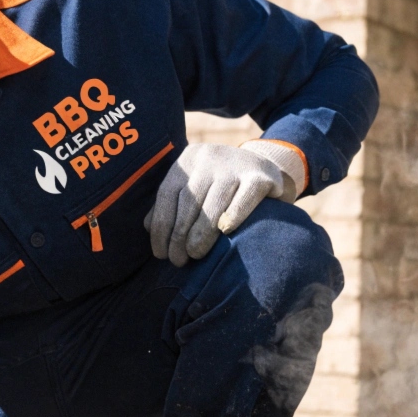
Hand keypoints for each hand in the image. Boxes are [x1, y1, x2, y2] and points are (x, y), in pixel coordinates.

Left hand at [145, 141, 303, 266]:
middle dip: (179, 235)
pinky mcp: (261, 175)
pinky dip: (233, 216)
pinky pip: (243, 198)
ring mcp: (236, 164)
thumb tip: (148, 226)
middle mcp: (209, 156)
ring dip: (201, 233)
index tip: (160, 253)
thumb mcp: (197, 188)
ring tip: (195, 255)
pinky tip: (225, 232)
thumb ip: (174, 204)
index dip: (161, 226)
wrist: (269, 171)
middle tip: (178, 260)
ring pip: (213, 203)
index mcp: (189, 159)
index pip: (167, 194)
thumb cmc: (225, 189)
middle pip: (189, 200)